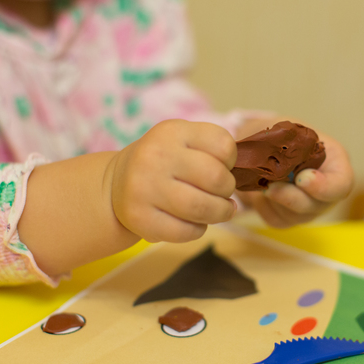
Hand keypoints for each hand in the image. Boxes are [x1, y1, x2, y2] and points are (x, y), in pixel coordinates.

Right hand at [109, 119, 237, 242]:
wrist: (116, 183)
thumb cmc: (164, 162)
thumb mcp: (183, 140)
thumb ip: (212, 149)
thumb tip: (246, 173)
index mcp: (172, 132)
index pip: (223, 145)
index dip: (231, 160)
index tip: (222, 166)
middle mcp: (155, 156)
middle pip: (216, 179)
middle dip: (227, 190)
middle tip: (222, 193)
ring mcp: (144, 188)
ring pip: (203, 209)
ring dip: (219, 213)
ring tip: (218, 211)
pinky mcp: (140, 217)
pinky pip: (186, 232)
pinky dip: (198, 230)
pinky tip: (193, 222)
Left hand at [237, 131, 352, 226]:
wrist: (267, 148)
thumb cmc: (283, 135)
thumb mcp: (286, 129)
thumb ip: (285, 139)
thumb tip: (273, 147)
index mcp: (335, 164)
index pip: (342, 184)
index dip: (324, 187)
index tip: (301, 179)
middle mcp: (328, 191)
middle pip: (316, 206)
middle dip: (290, 197)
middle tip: (269, 186)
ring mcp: (311, 207)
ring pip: (295, 217)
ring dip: (274, 201)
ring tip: (260, 182)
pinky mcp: (291, 217)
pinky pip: (278, 220)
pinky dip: (264, 207)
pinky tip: (258, 191)